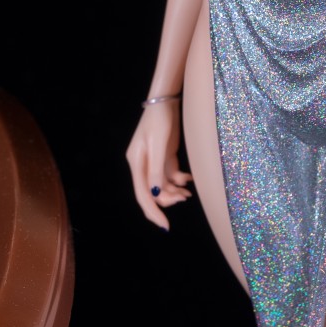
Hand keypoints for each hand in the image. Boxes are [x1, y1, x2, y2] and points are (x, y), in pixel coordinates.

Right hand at [125, 100, 193, 229]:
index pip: (143, 194)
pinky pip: (170, 176)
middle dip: (167, 200)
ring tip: (188, 192)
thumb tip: (156, 193)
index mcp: (136, 163)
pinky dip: (179, 181)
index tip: (165, 226)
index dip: (153, 211)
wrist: (165, 100)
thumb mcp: (158, 143)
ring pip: (163, 186)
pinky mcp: (164, 157)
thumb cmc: (159, 119)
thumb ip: (157, 169)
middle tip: (184, 198)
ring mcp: (153, 161)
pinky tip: (188, 180)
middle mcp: (142, 165)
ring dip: (175, 192)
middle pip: (153, 193)